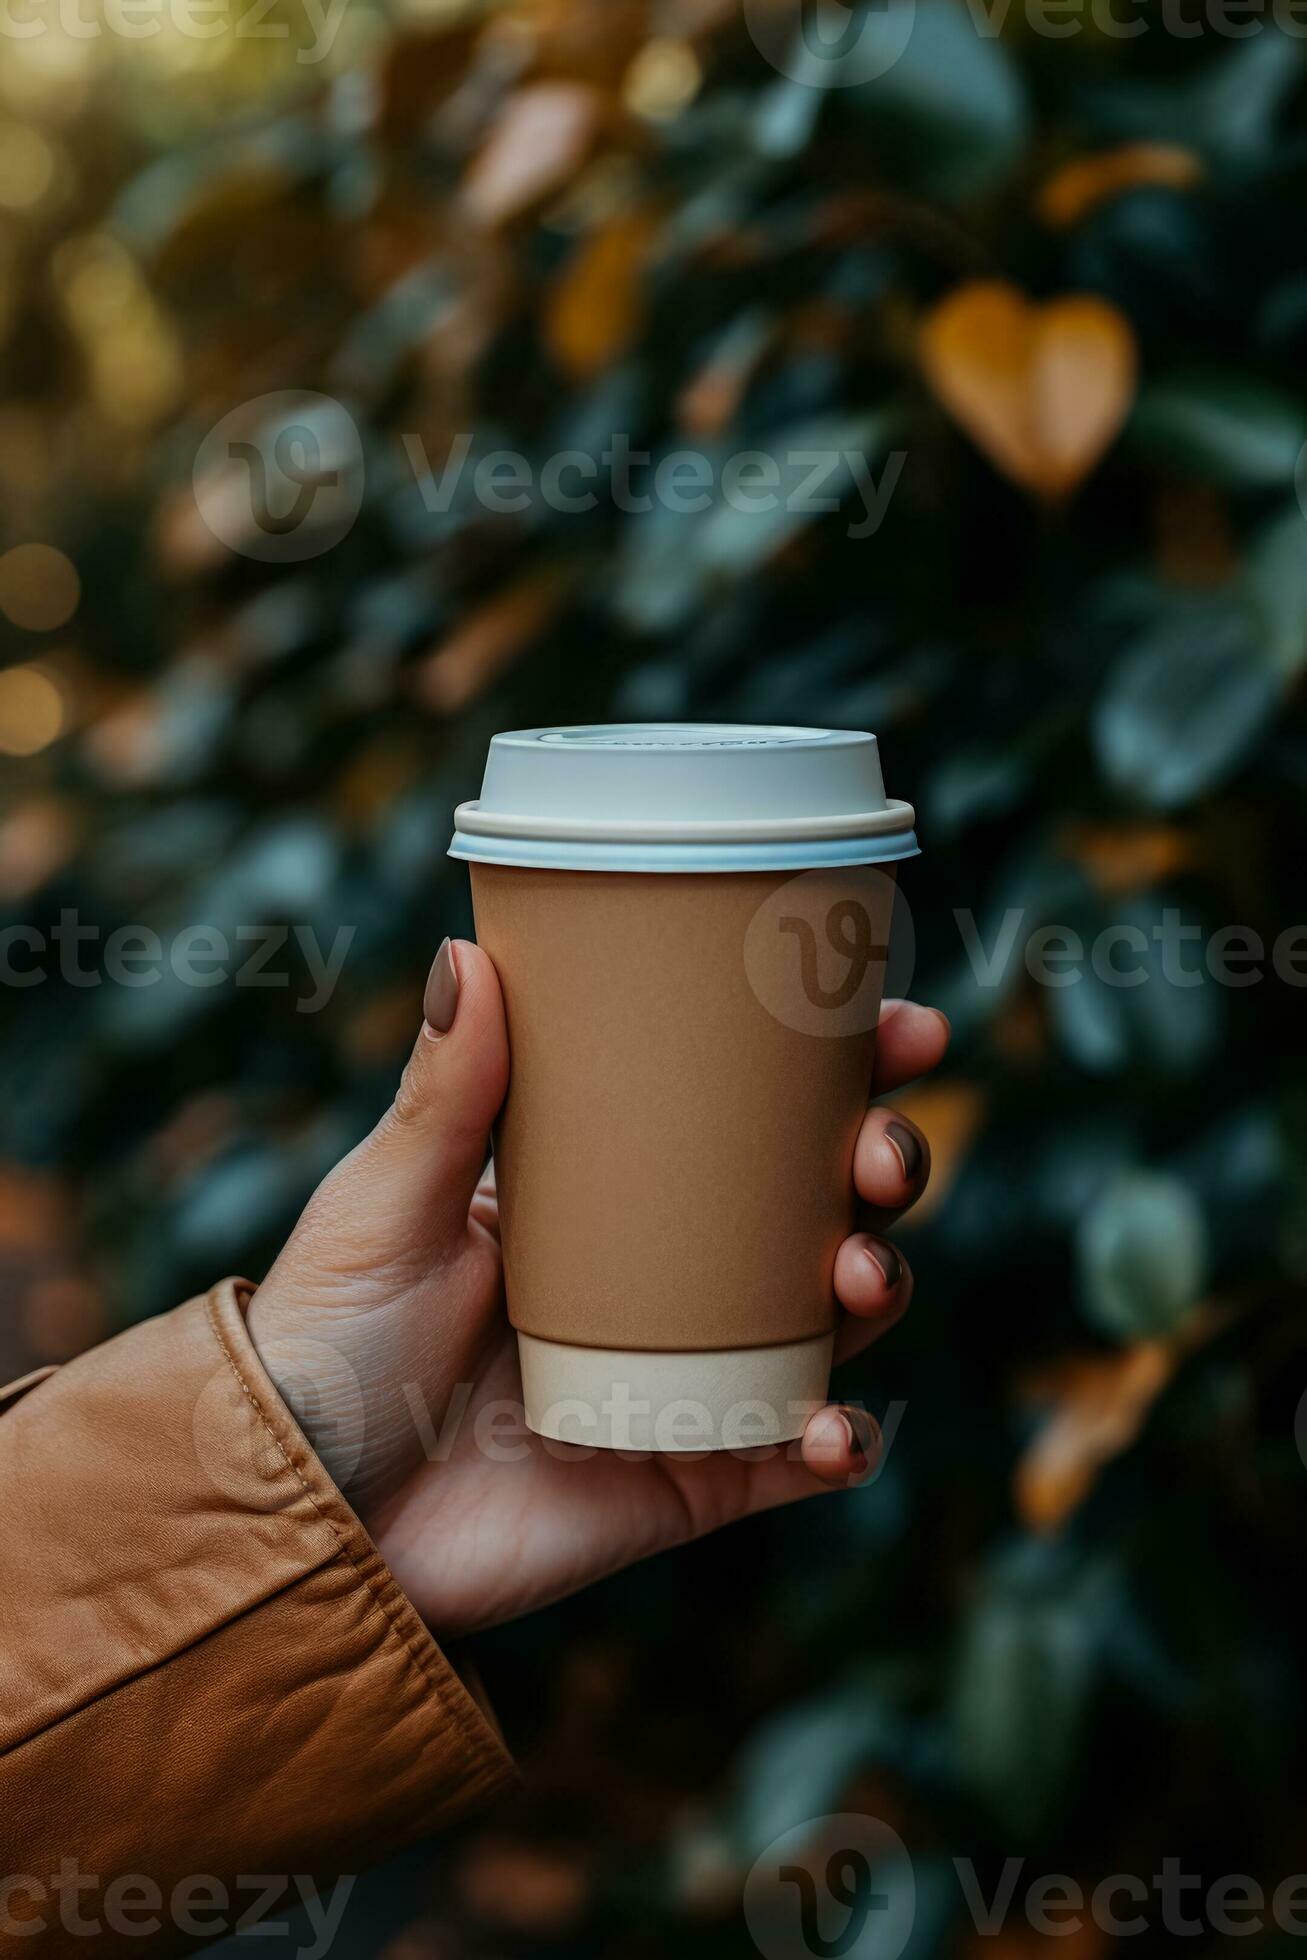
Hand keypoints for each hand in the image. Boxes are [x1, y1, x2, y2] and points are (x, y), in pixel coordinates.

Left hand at [248, 939, 948, 1638]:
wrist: (305, 1514)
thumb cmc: (328, 1341)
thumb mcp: (389, 1202)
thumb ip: (441, 1094)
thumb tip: (465, 952)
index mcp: (610, 1191)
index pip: (749, 1114)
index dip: (844, 1073)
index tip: (901, 1029)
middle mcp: (668, 1279)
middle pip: (817, 1208)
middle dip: (882, 1171)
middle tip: (877, 1157)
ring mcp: (690, 1379)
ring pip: (830, 1324)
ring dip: (880, 1289)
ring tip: (861, 1276)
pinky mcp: (687, 1480)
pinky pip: (792, 1462)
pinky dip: (836, 1444)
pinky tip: (836, 1429)